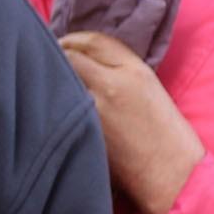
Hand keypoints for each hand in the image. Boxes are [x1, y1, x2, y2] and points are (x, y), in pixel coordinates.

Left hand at [59, 30, 203, 213]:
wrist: (171, 174)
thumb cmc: (164, 134)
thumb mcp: (148, 89)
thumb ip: (119, 70)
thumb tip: (82, 59)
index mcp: (136, 70)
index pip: (93, 40)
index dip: (72, 39)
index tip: (61, 43)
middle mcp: (114, 84)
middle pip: (70, 55)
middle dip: (54, 54)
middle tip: (41, 60)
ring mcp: (95, 108)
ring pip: (60, 80)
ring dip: (49, 78)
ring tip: (42, 82)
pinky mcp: (83, 131)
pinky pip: (59, 106)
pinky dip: (52, 102)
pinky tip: (48, 106)